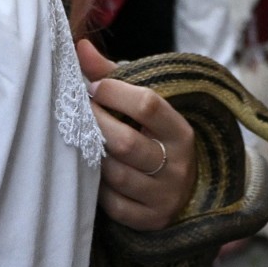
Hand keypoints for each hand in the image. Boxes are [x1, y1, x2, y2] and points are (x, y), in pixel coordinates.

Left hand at [76, 39, 196, 230]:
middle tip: (79, 111)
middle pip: (125, 143)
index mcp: (181, 131)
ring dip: (93, 155)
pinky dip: (97, 187)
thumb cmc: (156, 135)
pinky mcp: (150, 220)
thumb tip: (80, 46)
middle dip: (96, 124)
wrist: (188, 188)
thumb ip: (114, 76)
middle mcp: (177, 165)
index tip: (94, 87)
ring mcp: (164, 196)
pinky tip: (93, 171)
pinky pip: (113, 204)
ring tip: (84, 139)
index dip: (114, 92)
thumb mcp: (146, 105)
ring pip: (115, 174)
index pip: (148, 105)